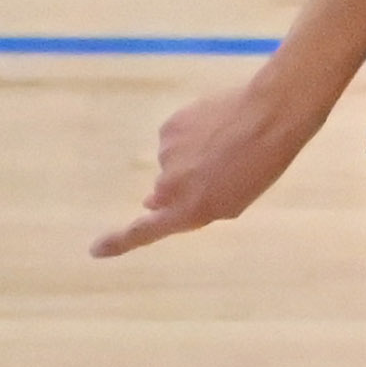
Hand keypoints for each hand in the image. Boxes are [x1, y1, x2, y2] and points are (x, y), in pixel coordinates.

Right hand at [89, 73, 327, 258]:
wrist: (269, 116)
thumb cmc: (262, 164)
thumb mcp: (233, 200)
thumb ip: (191, 206)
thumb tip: (150, 203)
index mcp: (191, 211)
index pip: (144, 232)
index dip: (118, 242)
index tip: (95, 250)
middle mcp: (171, 187)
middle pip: (164, 194)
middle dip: (182, 188)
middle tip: (219, 173)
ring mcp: (166, 156)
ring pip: (171, 164)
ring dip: (191, 159)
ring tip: (227, 147)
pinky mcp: (168, 129)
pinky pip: (175, 139)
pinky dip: (191, 137)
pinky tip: (217, 128)